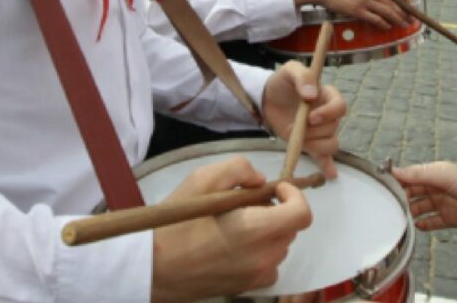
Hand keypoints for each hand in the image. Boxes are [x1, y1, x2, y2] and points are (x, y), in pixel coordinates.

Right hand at [151, 156, 311, 302]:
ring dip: (267, 230)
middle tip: (242, 204)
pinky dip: (260, 251)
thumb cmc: (176, 223)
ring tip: (232, 224)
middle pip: (289, 227)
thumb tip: (260, 179)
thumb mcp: (201, 179)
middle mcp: (264, 256)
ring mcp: (257, 275)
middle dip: (275, 210)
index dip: (294, 195)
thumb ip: (238, 168)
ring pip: (279, 244)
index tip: (275, 189)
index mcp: (256, 229)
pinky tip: (233, 245)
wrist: (154, 268)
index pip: (302, 213)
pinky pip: (268, 264)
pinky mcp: (248, 287)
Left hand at [261, 61, 346, 178]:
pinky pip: (324, 158)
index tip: (311, 117)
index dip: (328, 114)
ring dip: (315, 146)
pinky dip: (327, 166)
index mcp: (328, 96)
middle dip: (314, 131)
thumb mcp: (290, 70)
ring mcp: (320, 132)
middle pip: (333, 128)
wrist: (266, 99)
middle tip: (295, 126)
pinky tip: (329, 174)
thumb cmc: (282, 82)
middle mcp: (328, 115)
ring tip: (299, 140)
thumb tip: (311, 94)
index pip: (340, 106)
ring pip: (330, 145)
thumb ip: (302, 77)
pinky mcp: (310, 144)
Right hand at [291, 0, 409, 28]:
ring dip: (397, 20)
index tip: (410, 3)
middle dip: (404, 12)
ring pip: (387, 12)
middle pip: (393, 2)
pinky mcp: (357, 10)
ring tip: (403, 25)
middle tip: (411, 18)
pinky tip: (387, 26)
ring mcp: (364, 0)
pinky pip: (375, 19)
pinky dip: (383, 24)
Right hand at [392, 162, 456, 232]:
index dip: (397, 179)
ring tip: (400, 218)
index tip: (381, 185)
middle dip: (402, 197)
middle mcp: (439, 187)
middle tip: (388, 206)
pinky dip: (424, 224)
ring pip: (421, 208)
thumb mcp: (443, 175)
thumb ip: (418, 175)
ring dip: (411, 212)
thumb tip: (395, 171)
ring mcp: (445, 203)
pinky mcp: (452, 218)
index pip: (410, 175)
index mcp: (436, 172)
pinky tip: (417, 226)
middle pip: (414, 192)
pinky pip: (433, 222)